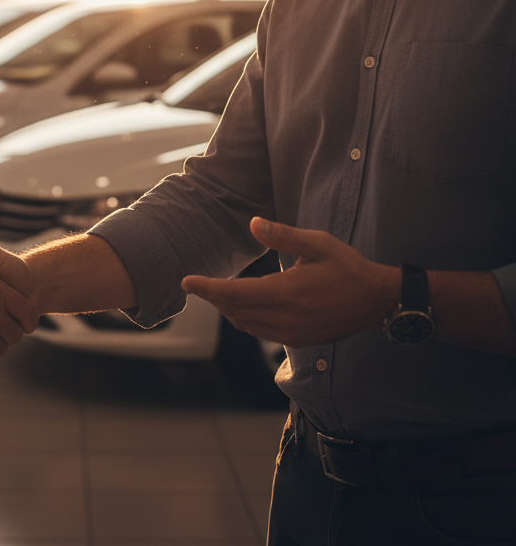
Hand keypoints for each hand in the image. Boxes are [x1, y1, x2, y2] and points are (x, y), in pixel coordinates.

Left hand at [181, 217, 395, 346]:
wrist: (377, 302)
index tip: (187, 281)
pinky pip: (260, 332)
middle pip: (234, 311)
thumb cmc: (348, 268)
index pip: (234, 294)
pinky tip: (242, 306)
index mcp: (287, 293)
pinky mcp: (298, 341)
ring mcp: (292, 333)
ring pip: (245, 325)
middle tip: (197, 283)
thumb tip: (253, 224)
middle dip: (212, 297)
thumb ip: (283, 236)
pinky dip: (244, 319)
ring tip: (215, 292)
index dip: (207, 288)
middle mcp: (285, 318)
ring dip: (227, 309)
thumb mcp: (318, 244)